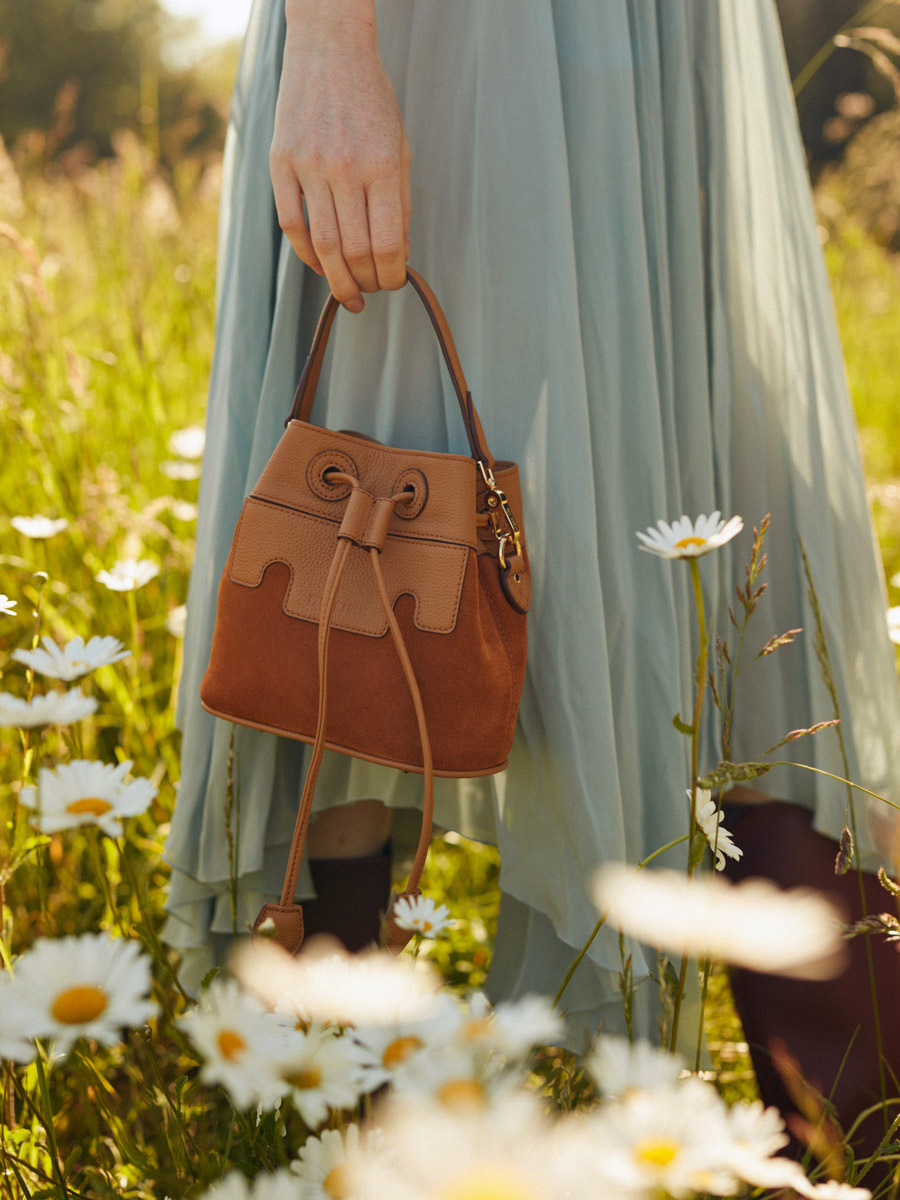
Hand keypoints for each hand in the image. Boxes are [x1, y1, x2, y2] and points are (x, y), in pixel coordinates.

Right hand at [270, 18, 412, 312]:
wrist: (329, 52)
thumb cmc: (371, 102)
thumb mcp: (399, 147)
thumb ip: (400, 202)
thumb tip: (398, 254)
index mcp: (381, 166)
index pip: (389, 243)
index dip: (393, 275)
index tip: (394, 283)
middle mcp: (345, 168)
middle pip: (356, 252)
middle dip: (367, 283)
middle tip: (371, 292)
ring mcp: (310, 166)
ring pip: (324, 246)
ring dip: (338, 280)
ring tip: (349, 294)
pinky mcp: (281, 163)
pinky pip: (292, 225)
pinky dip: (307, 255)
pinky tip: (321, 266)